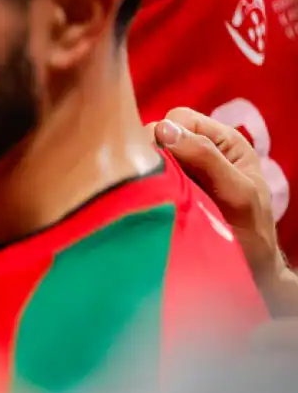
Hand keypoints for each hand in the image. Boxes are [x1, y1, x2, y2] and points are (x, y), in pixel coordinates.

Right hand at [153, 108, 286, 293]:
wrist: (249, 273)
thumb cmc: (251, 234)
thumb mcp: (237, 192)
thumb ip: (206, 158)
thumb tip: (163, 130)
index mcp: (223, 142)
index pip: (178, 119)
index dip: (164, 135)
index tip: (158, 164)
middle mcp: (200, 153)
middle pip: (157, 135)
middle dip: (150, 155)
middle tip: (154, 185)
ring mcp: (182, 175)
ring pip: (147, 158)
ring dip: (144, 175)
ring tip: (150, 197)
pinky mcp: (166, 195)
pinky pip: (144, 181)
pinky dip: (140, 189)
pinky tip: (144, 203)